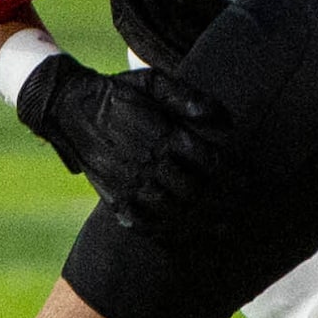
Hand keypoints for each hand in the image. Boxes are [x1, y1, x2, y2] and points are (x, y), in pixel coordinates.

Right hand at [14, 55, 233, 228]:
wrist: (69, 107)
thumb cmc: (120, 93)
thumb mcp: (153, 82)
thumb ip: (188, 97)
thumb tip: (224, 117)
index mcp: (162, 134)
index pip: (209, 161)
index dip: (233, 176)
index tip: (248, 183)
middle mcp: (147, 162)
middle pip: (195, 191)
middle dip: (222, 203)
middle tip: (240, 210)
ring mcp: (128, 183)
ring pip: (172, 211)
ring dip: (200, 223)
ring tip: (221, 229)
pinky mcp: (112, 197)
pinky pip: (143, 222)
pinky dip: (165, 233)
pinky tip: (182, 236)